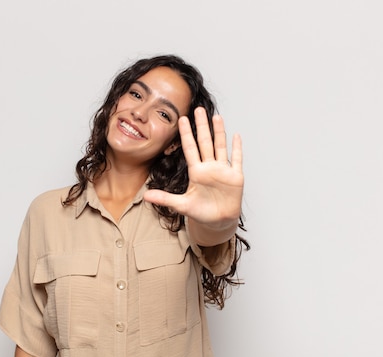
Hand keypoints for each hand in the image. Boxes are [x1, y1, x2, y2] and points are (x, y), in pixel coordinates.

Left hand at [144, 107, 242, 230]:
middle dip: (202, 126)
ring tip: (216, 117)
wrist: (218, 222)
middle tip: (198, 109)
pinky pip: (236, 160)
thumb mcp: (181, 205)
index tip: (182, 119)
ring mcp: (223, 171)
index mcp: (196, 172)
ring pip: (220, 147)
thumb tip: (145, 197)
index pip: (190, 148)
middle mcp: (209, 167)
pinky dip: (237, 149)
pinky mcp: (235, 177)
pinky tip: (236, 136)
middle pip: (205, 142)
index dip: (186, 134)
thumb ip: (165, 199)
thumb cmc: (201, 212)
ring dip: (219, 132)